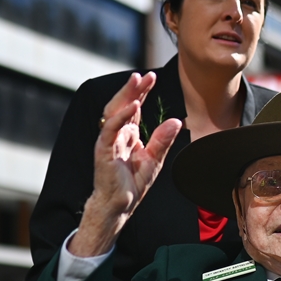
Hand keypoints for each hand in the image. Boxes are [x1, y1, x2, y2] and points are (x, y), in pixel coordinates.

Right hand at [69, 73, 181, 256]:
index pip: (134, 107)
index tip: (152, 77)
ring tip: (136, 82)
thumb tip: (176, 121)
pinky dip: (120, 118)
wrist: (120, 205)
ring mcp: (108, 141)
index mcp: (128, 134)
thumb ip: (163, 140)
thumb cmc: (133, 183)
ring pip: (114, 112)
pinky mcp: (104, 151)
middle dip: (133, 89)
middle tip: (145, 75)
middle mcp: (117, 134)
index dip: (142, 92)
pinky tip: (132, 107)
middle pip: (123, 105)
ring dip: (125, 96)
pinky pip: (110, 131)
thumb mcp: (154, 159)